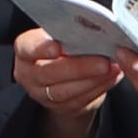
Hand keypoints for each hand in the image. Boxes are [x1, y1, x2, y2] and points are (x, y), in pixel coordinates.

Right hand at [11, 32, 128, 121]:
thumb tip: (91, 30)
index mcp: (25, 51)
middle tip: (102, 61)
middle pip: (48, 73)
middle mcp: (28, 74)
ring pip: (64, 91)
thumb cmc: (63, 47)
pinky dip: (99, 88)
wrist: (64, 74)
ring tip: (112, 69)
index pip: (27, 48)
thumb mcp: (60, 35)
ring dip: (92, 80)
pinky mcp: (60, 107)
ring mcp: (42, 94)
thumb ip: (68, 33)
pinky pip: (79, 100)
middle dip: (78, 68)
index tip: (57, 45)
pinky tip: (112, 78)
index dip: (40, 47)